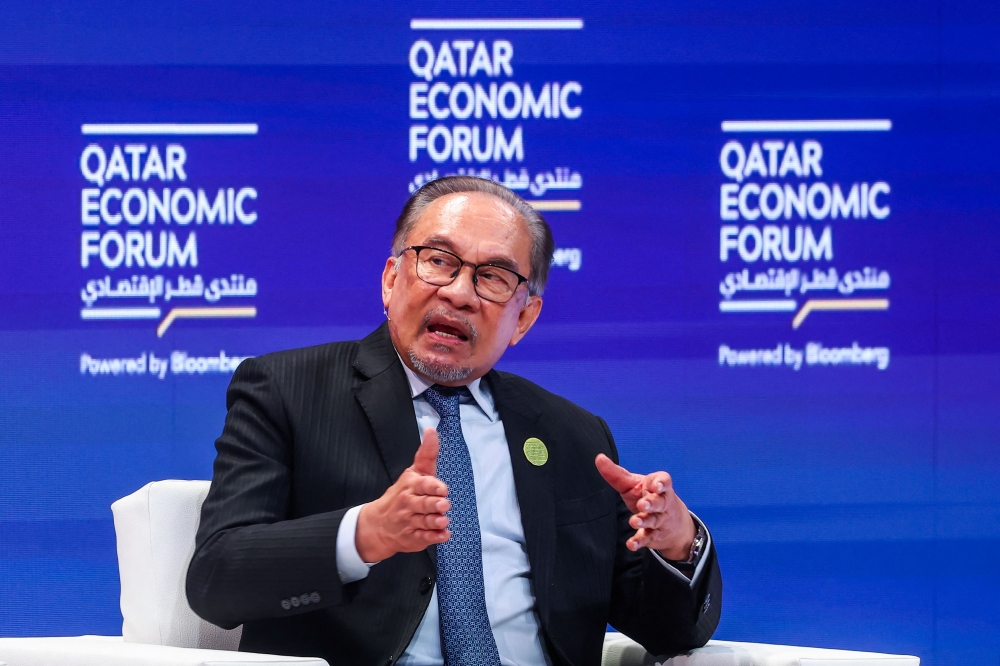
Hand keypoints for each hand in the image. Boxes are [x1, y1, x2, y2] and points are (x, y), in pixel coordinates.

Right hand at [356, 428, 450, 562]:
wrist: (378, 524)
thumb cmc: (403, 494)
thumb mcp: (414, 472)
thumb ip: (426, 453)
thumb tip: (432, 430)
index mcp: (411, 486)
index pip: (422, 485)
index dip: (432, 487)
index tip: (442, 488)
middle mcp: (409, 503)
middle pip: (423, 504)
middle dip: (434, 504)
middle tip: (444, 504)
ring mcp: (410, 522)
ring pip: (424, 521)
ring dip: (435, 521)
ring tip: (444, 521)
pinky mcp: (413, 537)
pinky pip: (423, 538)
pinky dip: (433, 538)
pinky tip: (443, 536)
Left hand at [595, 453, 695, 560]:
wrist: (672, 523)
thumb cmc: (648, 496)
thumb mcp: (633, 484)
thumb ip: (616, 473)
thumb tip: (599, 458)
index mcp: (659, 486)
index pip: (664, 482)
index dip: (661, 483)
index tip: (655, 485)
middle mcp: (663, 503)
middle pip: (660, 502)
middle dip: (652, 503)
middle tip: (642, 504)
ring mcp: (660, 520)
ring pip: (654, 520)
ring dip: (644, 521)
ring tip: (634, 521)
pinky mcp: (655, 535)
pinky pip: (648, 538)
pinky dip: (640, 541)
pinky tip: (631, 544)